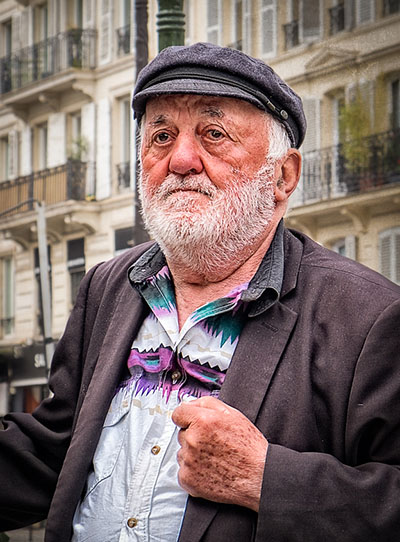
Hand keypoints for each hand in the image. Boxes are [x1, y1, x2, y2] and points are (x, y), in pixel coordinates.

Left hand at [172, 396, 267, 511]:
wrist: (258, 476)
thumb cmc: (249, 447)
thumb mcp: (233, 414)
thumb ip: (206, 403)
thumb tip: (189, 403)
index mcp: (202, 421)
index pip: (178, 413)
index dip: (188, 418)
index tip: (194, 424)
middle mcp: (193, 440)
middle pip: (182, 434)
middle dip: (194, 436)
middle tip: (213, 443)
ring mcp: (189, 461)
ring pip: (183, 452)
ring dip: (193, 454)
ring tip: (214, 458)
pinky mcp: (188, 479)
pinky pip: (183, 471)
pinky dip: (193, 472)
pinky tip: (210, 470)